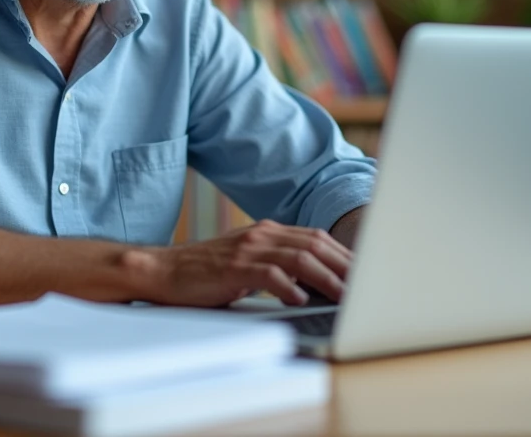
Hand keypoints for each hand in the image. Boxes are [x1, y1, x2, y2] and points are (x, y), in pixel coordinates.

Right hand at [136, 220, 352, 307]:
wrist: (164, 271)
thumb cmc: (208, 273)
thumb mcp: (248, 262)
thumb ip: (278, 265)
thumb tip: (315, 283)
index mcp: (268, 231)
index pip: (316, 238)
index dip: (343, 254)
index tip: (364, 272)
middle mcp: (262, 234)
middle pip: (314, 244)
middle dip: (343, 265)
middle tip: (365, 285)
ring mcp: (247, 249)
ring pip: (298, 258)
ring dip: (325, 278)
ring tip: (343, 296)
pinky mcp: (233, 267)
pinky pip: (269, 274)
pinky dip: (289, 287)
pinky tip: (300, 299)